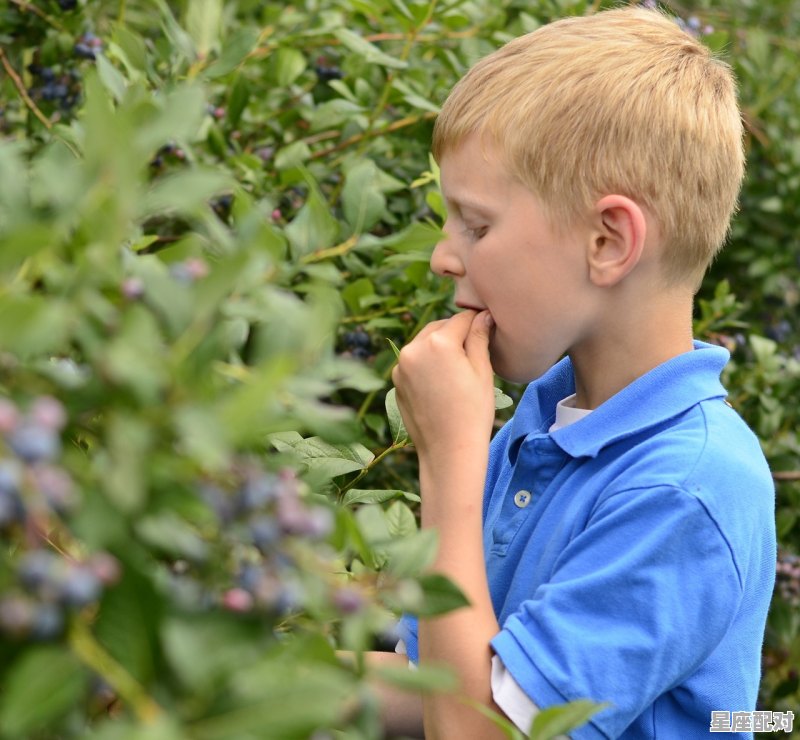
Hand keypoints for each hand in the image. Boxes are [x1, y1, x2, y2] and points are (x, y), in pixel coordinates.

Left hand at [391, 310, 495, 460]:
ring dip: (439, 346)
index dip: (478, 322)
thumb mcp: (482, 371)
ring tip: (458, 367)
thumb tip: (483, 315)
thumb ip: (479, 337)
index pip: (462, 318)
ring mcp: (401, 366)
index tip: (487, 329)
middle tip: (474, 349)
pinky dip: (427, 363)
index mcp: (438, 343)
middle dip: (456, 333)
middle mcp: (414, 349)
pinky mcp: (396, 382)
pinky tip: (442, 382)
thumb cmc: (473, 413)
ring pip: (424, 343)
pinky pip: (414, 362)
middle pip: (439, 327)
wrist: (448, 451)